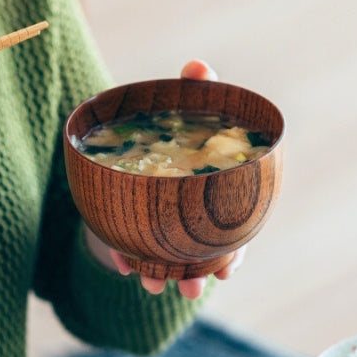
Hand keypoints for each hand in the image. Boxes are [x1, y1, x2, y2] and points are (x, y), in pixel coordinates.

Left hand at [103, 59, 247, 299]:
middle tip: (189, 290)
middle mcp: (194, 217)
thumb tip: (196, 65)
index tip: (229, 270)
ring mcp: (164, 224)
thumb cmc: (174, 121)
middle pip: (202, 254)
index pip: (234, 232)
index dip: (233, 253)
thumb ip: (195, 88)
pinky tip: (123, 265)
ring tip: (152, 287)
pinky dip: (127, 259)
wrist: (134, 136)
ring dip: (161, 276)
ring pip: (168, 259)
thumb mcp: (185, 104)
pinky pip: (133, 250)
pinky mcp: (135, 226)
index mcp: (217, 196)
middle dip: (197, 276)